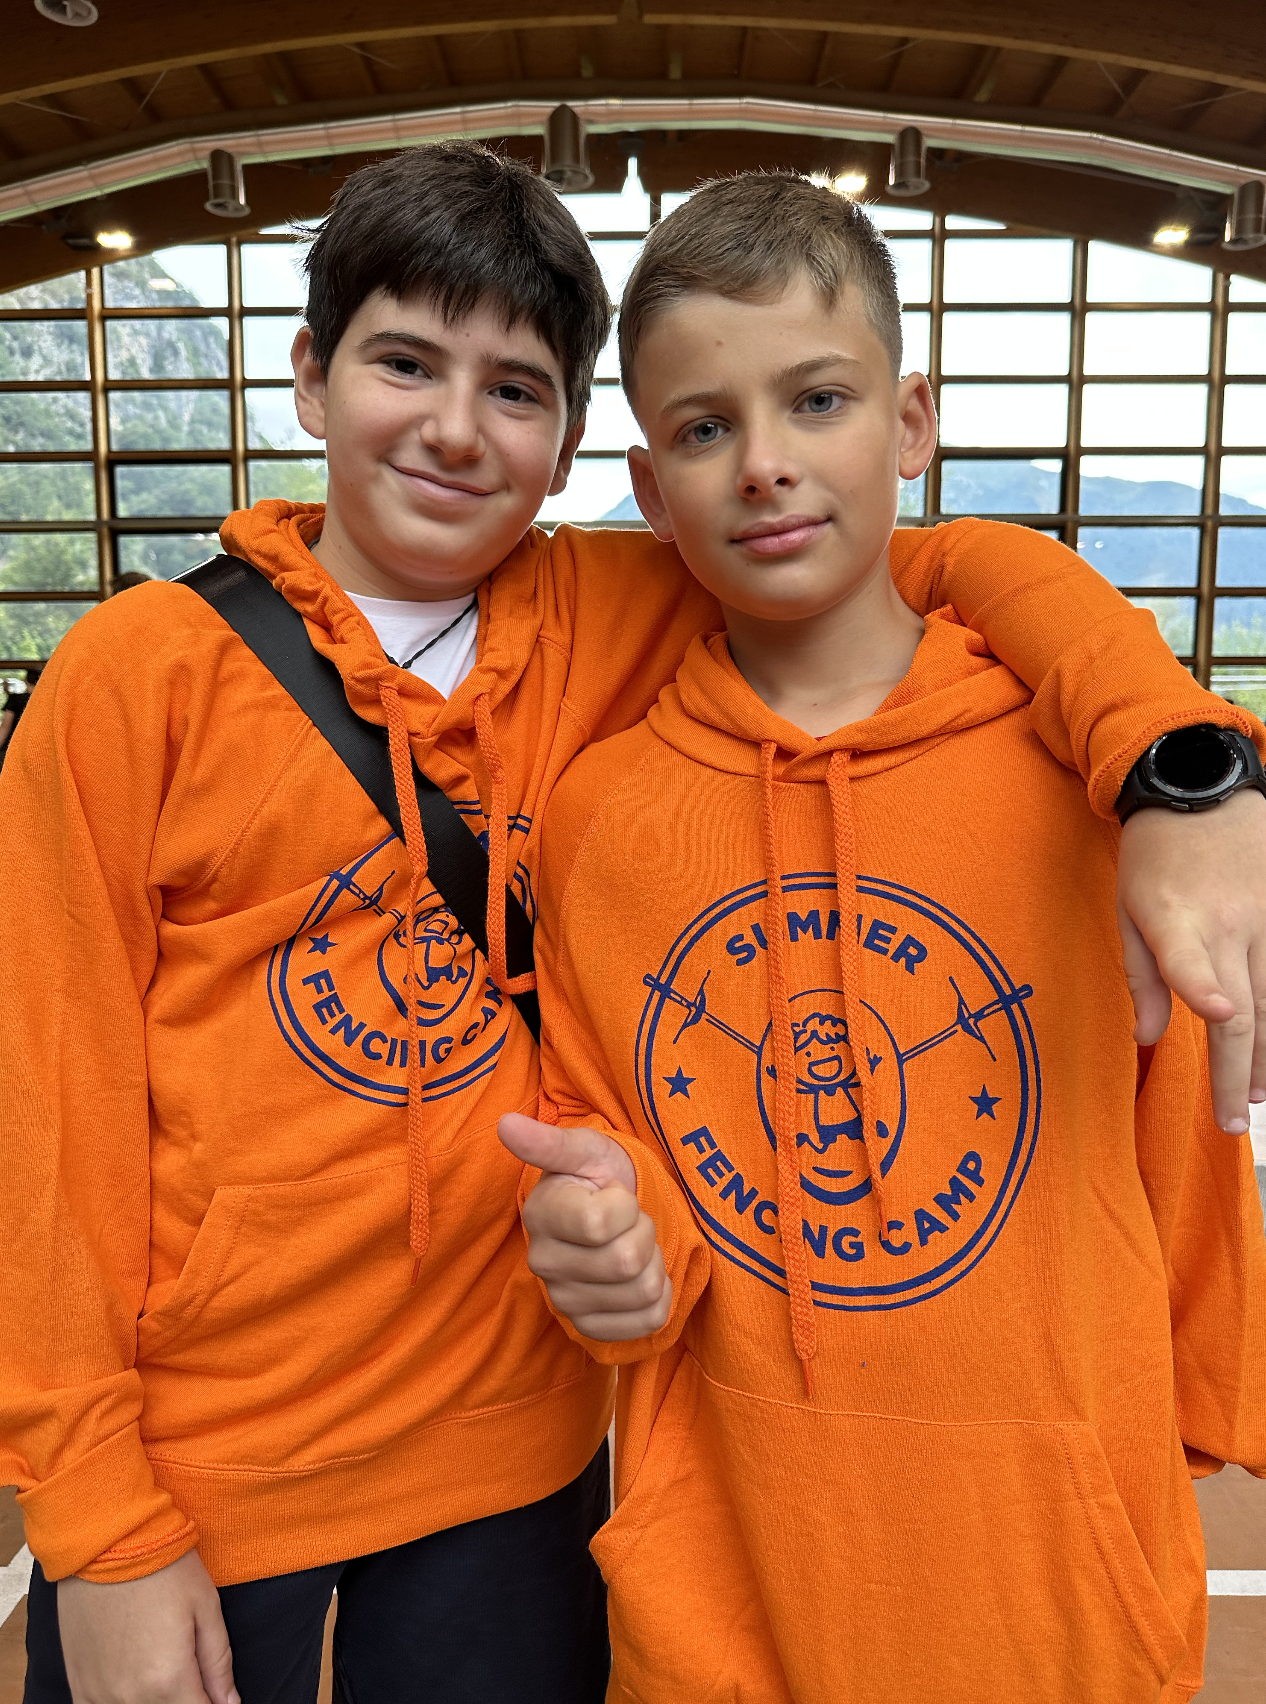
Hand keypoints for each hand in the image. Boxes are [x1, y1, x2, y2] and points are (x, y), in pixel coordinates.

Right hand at [58, 1549, 237, 1703]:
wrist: (108, 1542)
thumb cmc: (162, 1567)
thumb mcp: (205, 1608)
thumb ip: (218, 1664)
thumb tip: (229, 1703)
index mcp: (168, 1680)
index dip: (213, 1703)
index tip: (214, 1691)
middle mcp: (130, 1698)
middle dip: (185, 1697)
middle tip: (188, 1667)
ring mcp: (99, 1695)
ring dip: (156, 1699)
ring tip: (161, 1664)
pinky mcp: (78, 1686)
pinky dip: (124, 1700)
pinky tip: (134, 1677)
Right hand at [498, 1113, 672, 1339]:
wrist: (606, 1212)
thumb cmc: (595, 1175)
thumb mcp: (582, 1149)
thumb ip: (549, 1141)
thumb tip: (505, 1123)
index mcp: (541, 1216)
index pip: (599, 1224)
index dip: (624, 1205)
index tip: (613, 1194)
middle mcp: (544, 1264)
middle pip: (626, 1261)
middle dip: (644, 1232)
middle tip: (628, 1222)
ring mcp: (565, 1300)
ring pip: (642, 1290)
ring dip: (653, 1262)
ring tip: (630, 1243)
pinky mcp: (589, 1326)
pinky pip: (649, 1319)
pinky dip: (659, 1295)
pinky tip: (638, 1275)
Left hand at [1118, 789, 1265, 1133]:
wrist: (1202, 788)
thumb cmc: (1155, 856)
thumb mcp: (1128, 908)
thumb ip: (1142, 975)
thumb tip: (1149, 1039)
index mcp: (1174, 918)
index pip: (1189, 958)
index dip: (1202, 986)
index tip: (1219, 1012)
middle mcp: (1227, 923)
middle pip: (1240, 1009)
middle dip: (1236, 1072)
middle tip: (1230, 1123)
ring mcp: (1265, 917)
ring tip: (1256, 1099)